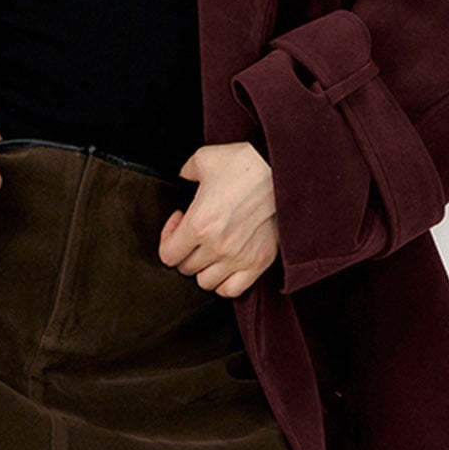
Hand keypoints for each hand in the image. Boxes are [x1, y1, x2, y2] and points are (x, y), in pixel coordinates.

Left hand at [158, 141, 278, 298]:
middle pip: (186, 268)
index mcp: (199, 224)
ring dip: (204, 267)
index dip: (168, 237)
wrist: (280, 170)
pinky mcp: (259, 262)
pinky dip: (225, 282)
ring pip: (206, 282)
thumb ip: (185, 172)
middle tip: (194, 233)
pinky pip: (233, 289)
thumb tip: (183, 178)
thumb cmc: (244, 163)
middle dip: (185, 250)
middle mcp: (217, 247)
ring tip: (209, 250)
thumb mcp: (203, 159)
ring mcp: (239, 258)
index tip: (178, 221)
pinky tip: (226, 265)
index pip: (168, 255)